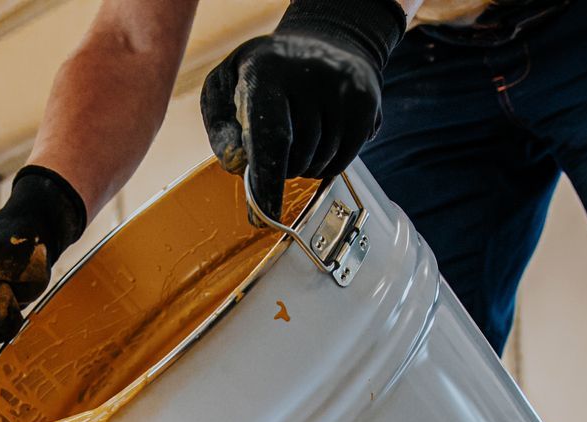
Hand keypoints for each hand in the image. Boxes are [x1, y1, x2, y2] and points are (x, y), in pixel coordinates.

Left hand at [200, 0, 405, 217]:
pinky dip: (327, 163)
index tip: (264, 217)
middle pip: (295, 159)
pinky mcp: (365, 102)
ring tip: (300, 132)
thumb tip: (239, 168)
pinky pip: (343, 160)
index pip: (270, 139)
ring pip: (320, 163)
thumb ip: (221, 130)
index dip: (267, 183)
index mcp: (266, 71)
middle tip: (276, 146)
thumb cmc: (263, 73)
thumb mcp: (225, 87)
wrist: (324, 38)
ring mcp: (343, 88)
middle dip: (280, 169)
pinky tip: (319, 138)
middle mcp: (309, 76)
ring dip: (304, 165)